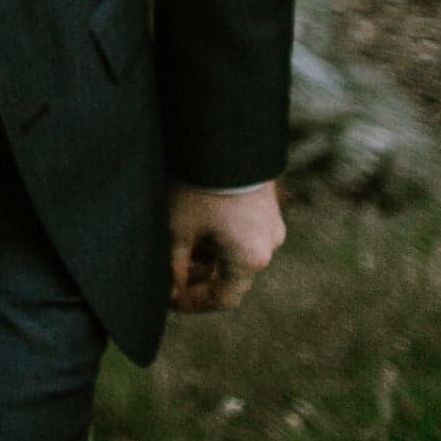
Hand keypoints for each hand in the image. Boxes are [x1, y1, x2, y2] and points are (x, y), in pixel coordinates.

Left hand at [168, 182, 284, 312]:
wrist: (222, 137)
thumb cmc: (197, 185)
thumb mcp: (178, 228)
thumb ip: (174, 265)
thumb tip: (169, 289)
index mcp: (250, 259)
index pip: (224, 298)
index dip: (194, 303)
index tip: (170, 301)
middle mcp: (269, 245)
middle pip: (231, 275)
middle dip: (199, 277)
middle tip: (170, 273)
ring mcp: (271, 224)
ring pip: (236, 252)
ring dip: (209, 255)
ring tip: (178, 245)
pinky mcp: (266, 205)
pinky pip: (243, 232)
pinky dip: (221, 236)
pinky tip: (195, 224)